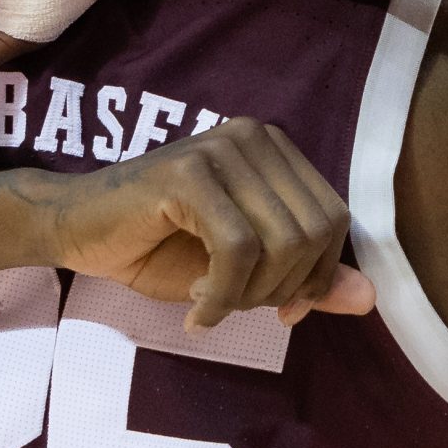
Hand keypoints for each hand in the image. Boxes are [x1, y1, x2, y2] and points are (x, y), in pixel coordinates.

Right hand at [45, 116, 374, 328]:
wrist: (77, 229)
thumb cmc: (160, 246)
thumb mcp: (247, 272)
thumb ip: (306, 280)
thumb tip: (370, 299)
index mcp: (277, 150)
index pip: (334, 218)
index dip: (317, 275)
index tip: (284, 310)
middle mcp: (256, 137)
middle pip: (314, 231)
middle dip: (283, 287)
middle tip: (237, 307)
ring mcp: (222, 148)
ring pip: (280, 241)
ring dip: (248, 294)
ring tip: (211, 303)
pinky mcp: (188, 172)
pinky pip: (237, 247)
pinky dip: (222, 294)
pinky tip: (196, 308)